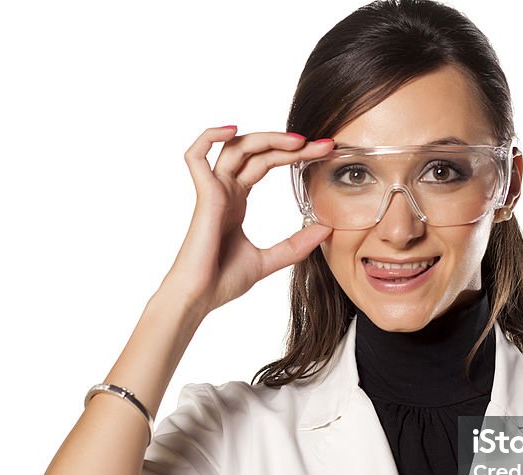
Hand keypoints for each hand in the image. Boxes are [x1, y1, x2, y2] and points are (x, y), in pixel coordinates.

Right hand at [163, 126, 333, 313]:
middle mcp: (225, 190)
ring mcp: (213, 191)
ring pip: (235, 147)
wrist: (199, 297)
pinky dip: (209, 137)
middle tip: (322, 144)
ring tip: (297, 141)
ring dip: (266, 137)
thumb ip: (296, 245)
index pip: (266, 163)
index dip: (293, 155)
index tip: (323, 151)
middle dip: (289, 144)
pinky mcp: (204, 197)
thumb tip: (326, 230)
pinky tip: (233, 129)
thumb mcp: (270, 260)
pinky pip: (196, 157)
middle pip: (257, 151)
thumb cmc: (223, 280)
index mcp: (237, 201)